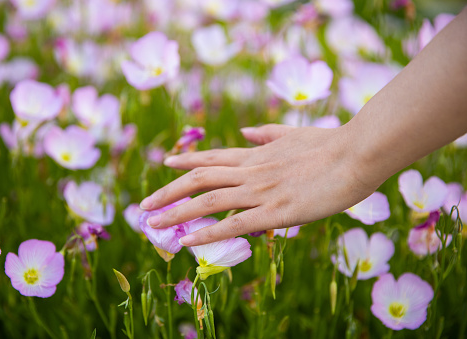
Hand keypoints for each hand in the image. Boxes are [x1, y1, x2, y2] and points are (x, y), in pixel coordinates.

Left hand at [140, 124, 377, 245]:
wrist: (357, 153)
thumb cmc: (330, 145)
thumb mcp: (293, 133)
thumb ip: (265, 134)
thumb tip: (244, 133)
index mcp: (256, 155)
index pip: (212, 157)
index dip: (186, 160)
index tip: (165, 163)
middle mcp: (251, 171)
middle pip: (199, 179)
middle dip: (167, 192)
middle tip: (144, 205)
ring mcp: (261, 191)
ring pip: (208, 201)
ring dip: (176, 213)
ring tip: (152, 224)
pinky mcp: (276, 212)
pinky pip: (234, 224)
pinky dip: (207, 232)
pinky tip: (187, 241)